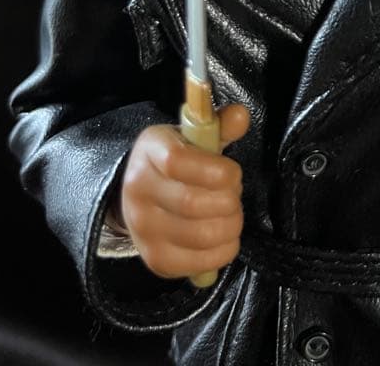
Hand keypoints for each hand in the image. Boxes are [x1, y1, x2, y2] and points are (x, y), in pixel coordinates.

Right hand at [118, 104, 250, 278]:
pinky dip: (224, 251)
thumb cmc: (177, 159)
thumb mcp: (193, 135)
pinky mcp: (155, 259)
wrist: (142, 193)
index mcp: (150, 152)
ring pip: (200, 236)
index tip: (232, 173)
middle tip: (234, 194)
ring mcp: (143, 229)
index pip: (178, 162)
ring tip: (231, 213)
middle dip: (229, 200)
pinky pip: (198, 264)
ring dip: (231, 225)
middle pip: (192, 204)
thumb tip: (241, 115)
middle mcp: (139, 191)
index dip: (216, 170)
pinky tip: (225, 236)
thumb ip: (220, 125)